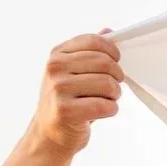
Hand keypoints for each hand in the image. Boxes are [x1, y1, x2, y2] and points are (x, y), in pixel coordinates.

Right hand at [32, 33, 123, 154]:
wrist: (49, 134)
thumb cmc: (67, 101)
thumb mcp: (73, 72)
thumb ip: (90, 52)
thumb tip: (109, 31)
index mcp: (57, 55)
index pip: (94, 42)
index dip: (112, 52)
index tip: (115, 63)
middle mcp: (55, 68)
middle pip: (105, 63)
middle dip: (117, 77)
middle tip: (112, 88)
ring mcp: (59, 88)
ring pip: (108, 85)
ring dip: (114, 96)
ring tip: (104, 100)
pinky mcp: (66, 110)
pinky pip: (105, 106)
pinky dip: (110, 110)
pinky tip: (100, 113)